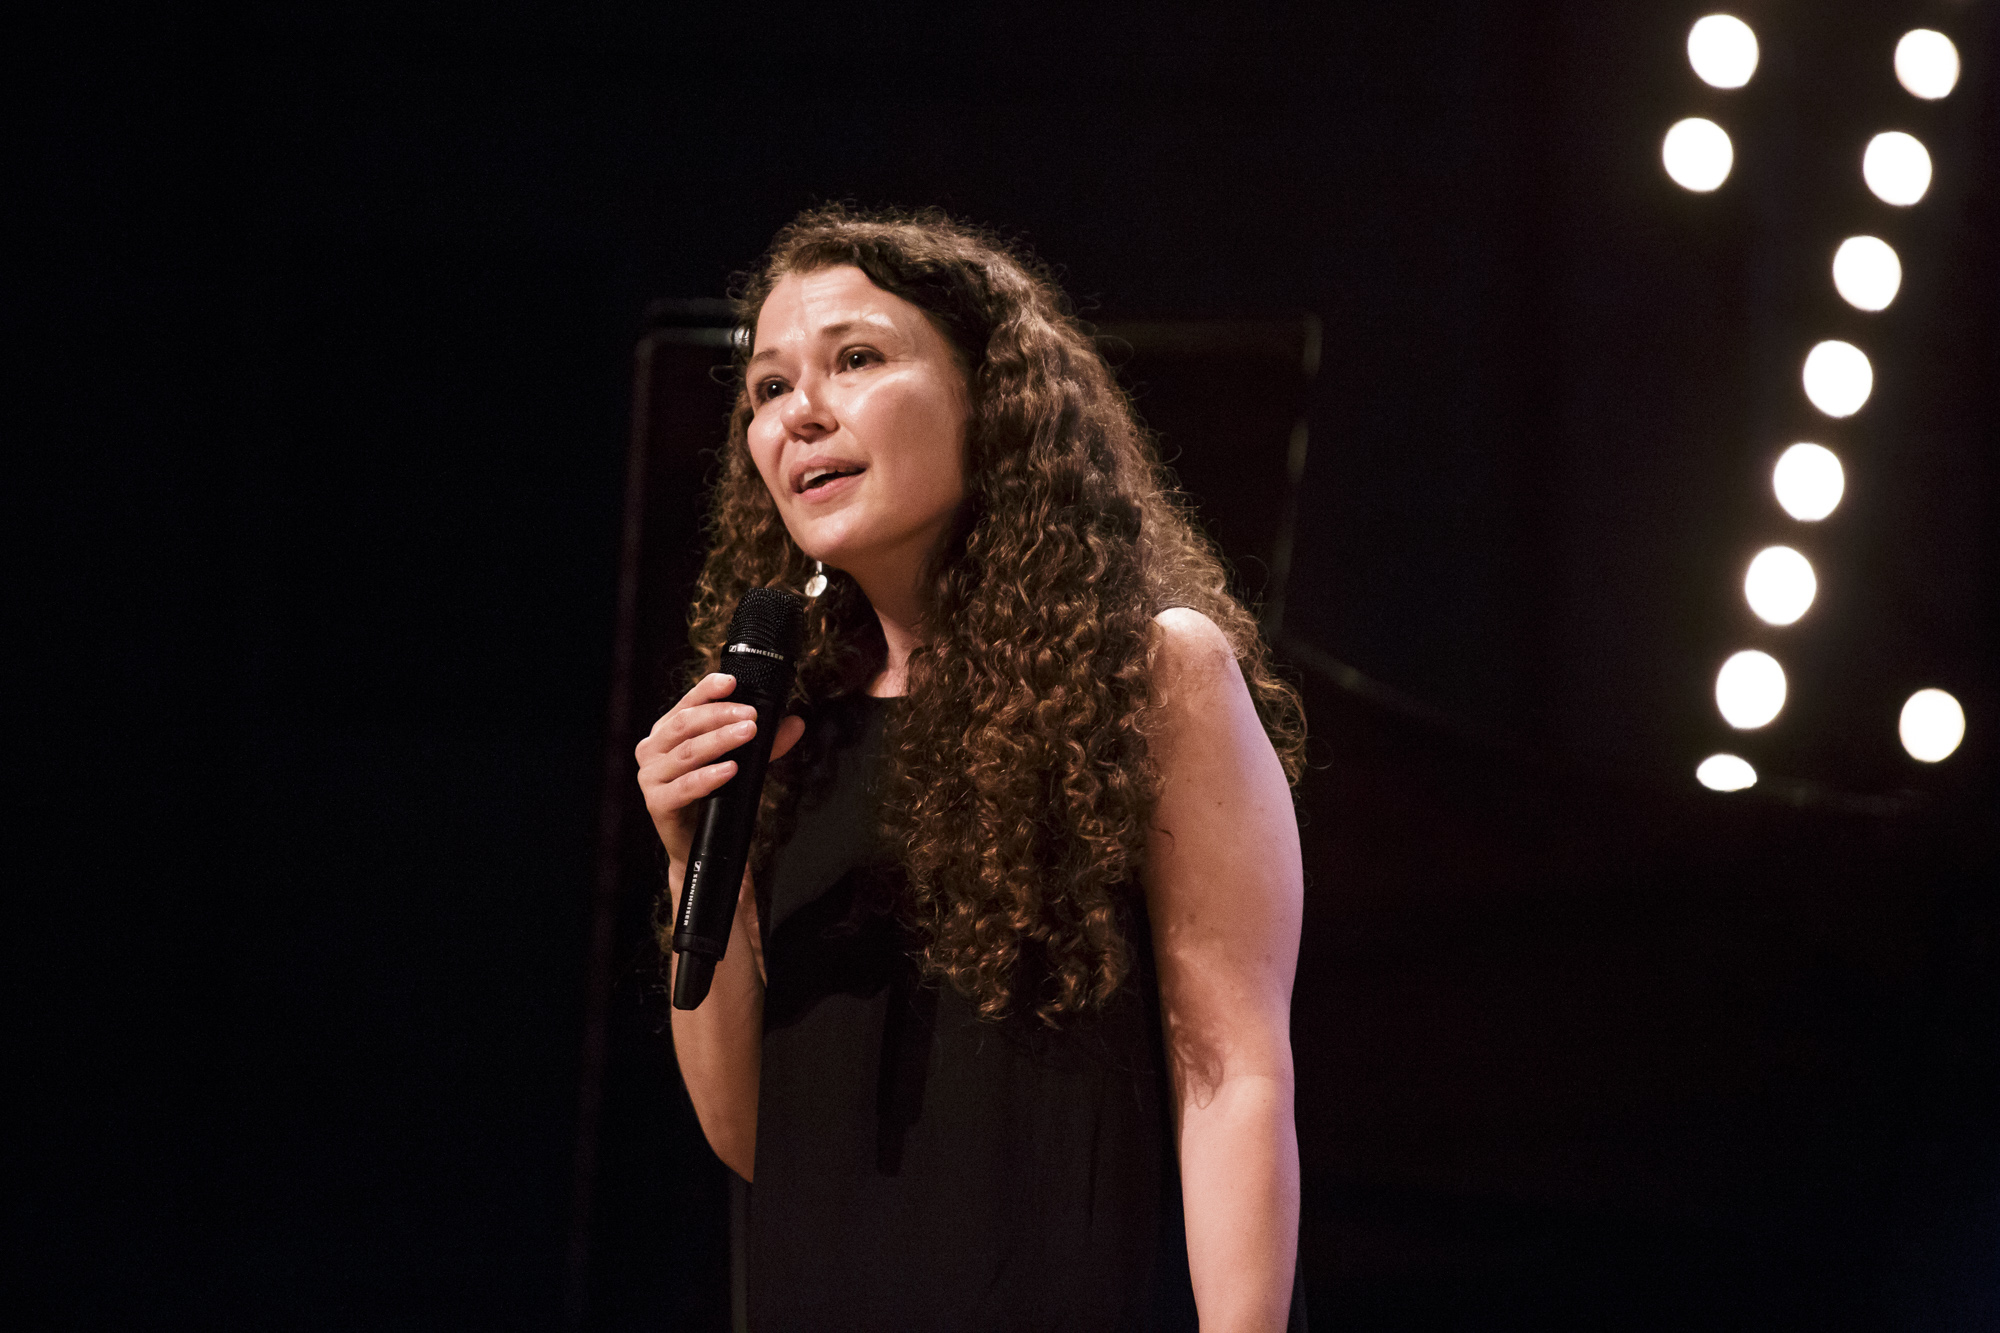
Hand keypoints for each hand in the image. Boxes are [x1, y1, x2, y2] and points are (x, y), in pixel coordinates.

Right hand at [635, 672, 806, 870]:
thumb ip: (765, 743)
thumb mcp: (742, 762)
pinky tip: (730, 769)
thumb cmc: (714, 797)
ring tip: (747, 733)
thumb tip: (796, 723)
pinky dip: (709, 776)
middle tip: (752, 716)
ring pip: (687, 752)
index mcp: (667, 731)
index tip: (733, 682)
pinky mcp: (657, 803)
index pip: (687, 703)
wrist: (698, 845)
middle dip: (721, 715)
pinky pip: (684, 786)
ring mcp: (651, 776)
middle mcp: (653, 749)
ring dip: (720, 740)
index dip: (708, 689)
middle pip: (686, 724)